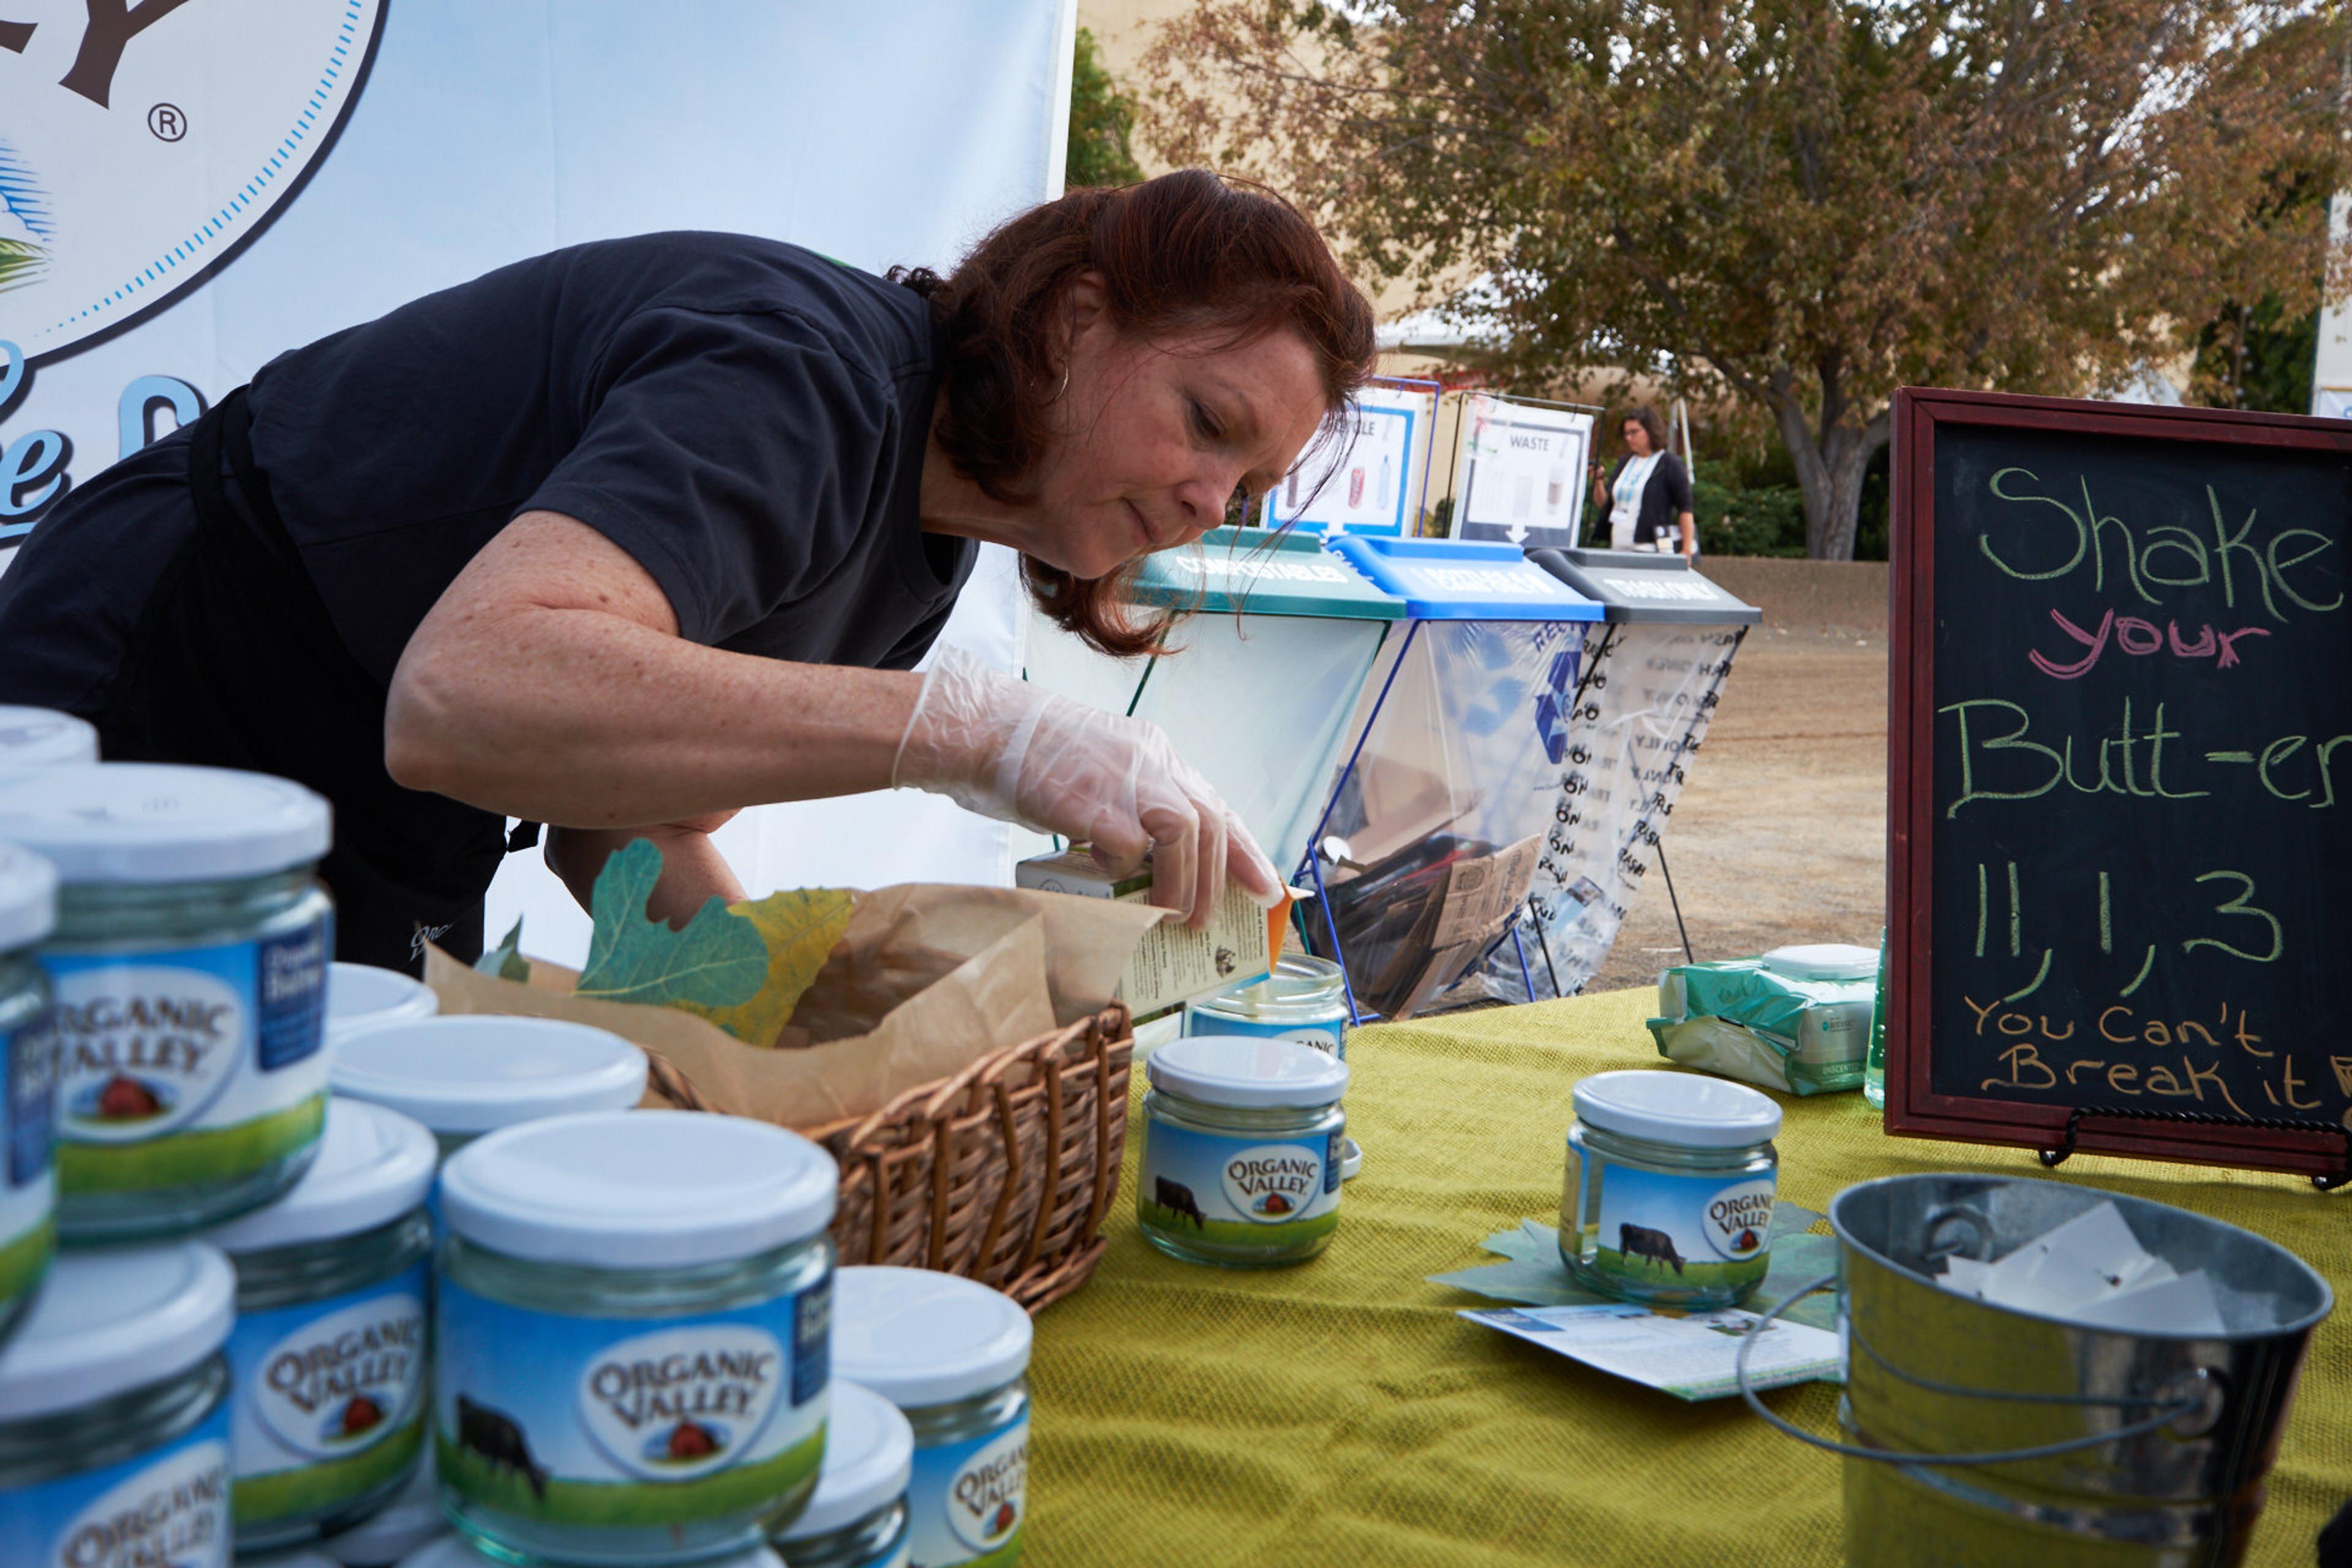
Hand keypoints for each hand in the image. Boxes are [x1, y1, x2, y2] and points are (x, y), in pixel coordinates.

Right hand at [891, 648, 1283, 926]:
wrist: (983, 731)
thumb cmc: (1030, 759)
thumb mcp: (1099, 771)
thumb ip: (1129, 803)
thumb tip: (1148, 861)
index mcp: (1153, 753)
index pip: (1215, 803)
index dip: (1245, 849)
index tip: (1266, 886)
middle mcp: (1150, 760)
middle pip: (1209, 823)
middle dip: (1220, 879)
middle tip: (1208, 921)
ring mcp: (1125, 778)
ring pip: (1185, 835)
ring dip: (1185, 884)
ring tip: (1173, 919)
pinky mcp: (1095, 800)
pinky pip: (1128, 847)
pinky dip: (1124, 869)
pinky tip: (1105, 876)